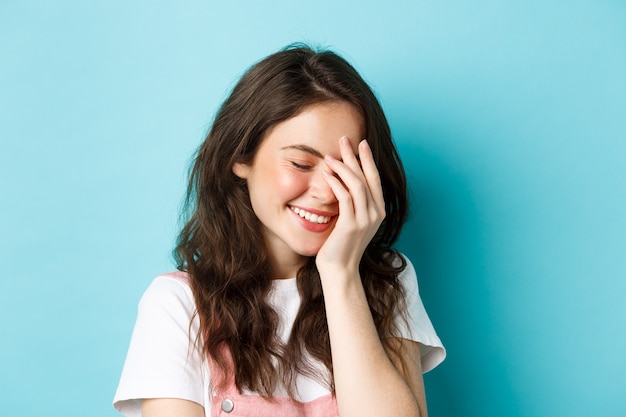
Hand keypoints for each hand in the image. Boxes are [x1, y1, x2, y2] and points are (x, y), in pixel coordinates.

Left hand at [315, 136, 385, 276]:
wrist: (340, 270)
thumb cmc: (341, 246)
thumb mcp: (351, 221)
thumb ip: (353, 204)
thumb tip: (343, 183)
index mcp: (379, 211)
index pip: (375, 178)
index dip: (368, 160)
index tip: (361, 143)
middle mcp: (375, 213)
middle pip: (367, 176)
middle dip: (355, 156)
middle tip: (344, 139)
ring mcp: (365, 219)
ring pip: (356, 184)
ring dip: (343, 167)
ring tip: (330, 156)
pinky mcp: (351, 224)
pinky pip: (344, 196)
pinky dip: (335, 183)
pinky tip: (326, 174)